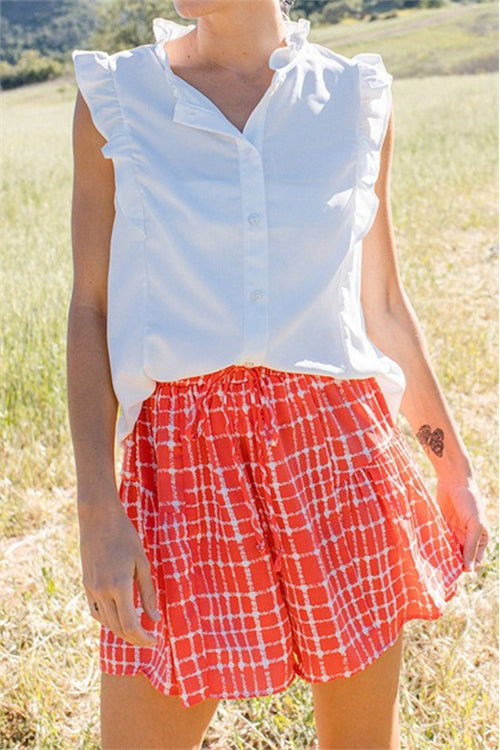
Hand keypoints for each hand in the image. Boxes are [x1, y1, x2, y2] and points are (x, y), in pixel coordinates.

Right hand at [78, 496, 160, 645]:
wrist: (98, 519)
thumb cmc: (125, 537)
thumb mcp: (142, 563)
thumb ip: (147, 592)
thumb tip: (154, 618)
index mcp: (120, 586)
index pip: (130, 624)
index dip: (143, 637)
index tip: (155, 639)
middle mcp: (102, 592)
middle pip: (118, 628)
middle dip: (135, 638)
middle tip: (149, 638)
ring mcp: (92, 589)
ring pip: (106, 623)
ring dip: (122, 630)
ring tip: (137, 629)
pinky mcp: (86, 585)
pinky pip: (96, 612)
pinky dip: (108, 620)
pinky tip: (120, 616)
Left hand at [436, 475, 489, 572]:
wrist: (453, 481)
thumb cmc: (469, 502)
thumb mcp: (475, 525)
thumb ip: (471, 546)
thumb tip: (471, 570)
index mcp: (481, 539)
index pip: (475, 561)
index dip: (467, 568)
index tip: (455, 573)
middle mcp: (469, 537)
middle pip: (462, 558)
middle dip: (455, 564)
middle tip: (444, 571)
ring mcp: (456, 532)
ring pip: (451, 551)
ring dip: (445, 556)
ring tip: (436, 563)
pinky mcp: (444, 527)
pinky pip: (442, 541)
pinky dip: (438, 546)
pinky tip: (431, 552)